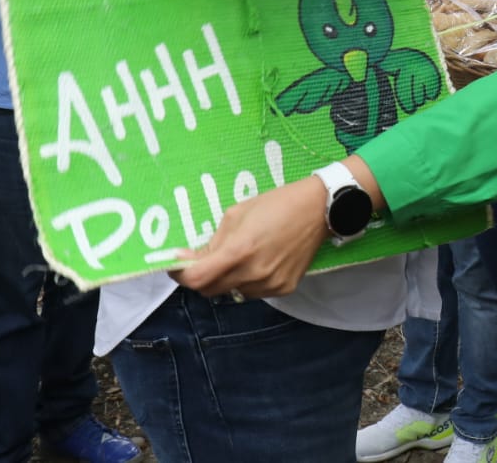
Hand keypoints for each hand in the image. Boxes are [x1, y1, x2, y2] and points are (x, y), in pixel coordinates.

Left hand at [172, 177, 328, 296]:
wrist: (318, 209)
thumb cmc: (276, 204)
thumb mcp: (236, 214)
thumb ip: (213, 241)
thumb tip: (190, 259)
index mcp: (239, 251)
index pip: (197, 279)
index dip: (181, 274)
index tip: (178, 265)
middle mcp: (253, 273)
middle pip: (210, 290)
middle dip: (201, 277)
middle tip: (204, 260)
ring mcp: (270, 284)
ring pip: (232, 292)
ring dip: (226, 279)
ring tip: (240, 257)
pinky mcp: (284, 289)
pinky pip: (253, 292)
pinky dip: (247, 281)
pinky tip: (259, 262)